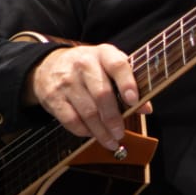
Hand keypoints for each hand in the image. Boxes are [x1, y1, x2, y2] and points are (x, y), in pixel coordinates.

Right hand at [26, 44, 151, 151]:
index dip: (127, 84)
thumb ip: (128, 84)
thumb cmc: (89, 68)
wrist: (49, 65)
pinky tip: (92, 134)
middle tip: (120, 133)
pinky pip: (71, 120)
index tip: (134, 101)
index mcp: (103, 53)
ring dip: (101, 131)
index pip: (117, 65)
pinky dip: (84, 131)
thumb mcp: (109, 67)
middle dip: (114, 118)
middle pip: (102, 94)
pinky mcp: (54, 97)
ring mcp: (67, 81)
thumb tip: (146, 109)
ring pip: (87, 111)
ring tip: (111, 141)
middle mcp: (84, 64)